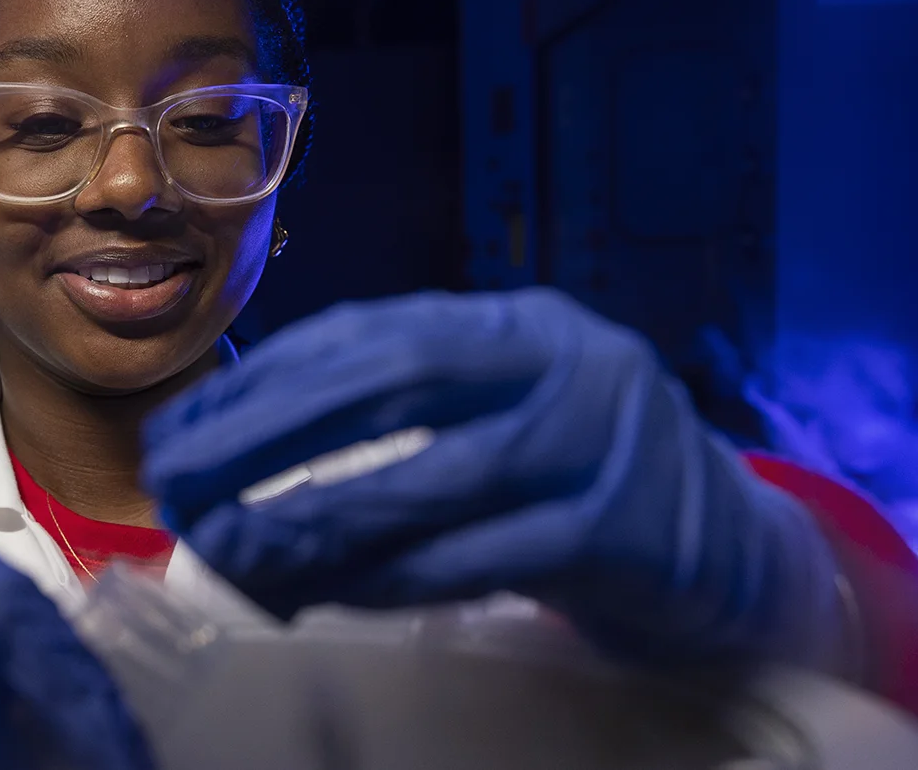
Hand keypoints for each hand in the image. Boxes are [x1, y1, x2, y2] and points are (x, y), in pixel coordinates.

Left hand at [143, 289, 845, 666]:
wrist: (733, 556)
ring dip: (320, 519)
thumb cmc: (577, 486)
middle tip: (184, 484)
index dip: (268, 381)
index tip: (185, 430)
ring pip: (437, 478)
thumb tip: (238, 449)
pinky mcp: (625, 536)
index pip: (373, 333)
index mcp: (521, 324)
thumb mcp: (500, 418)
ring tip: (238, 550)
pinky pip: (484, 558)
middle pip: (396, 381)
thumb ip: (401, 415)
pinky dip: (396, 576)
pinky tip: (328, 592)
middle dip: (272, 434)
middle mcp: (569, 363)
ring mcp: (606, 445)